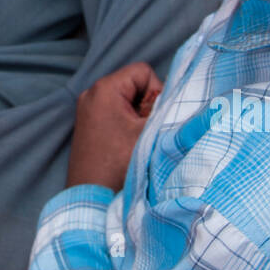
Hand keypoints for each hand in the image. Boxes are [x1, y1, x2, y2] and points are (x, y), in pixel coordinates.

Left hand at [66, 61, 163, 190]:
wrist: (91, 198)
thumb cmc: (119, 165)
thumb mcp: (149, 132)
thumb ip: (166, 109)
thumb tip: (182, 95)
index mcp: (104, 88)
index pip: (143, 71)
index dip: (156, 92)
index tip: (151, 118)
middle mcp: (92, 93)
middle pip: (134, 85)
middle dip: (146, 106)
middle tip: (143, 132)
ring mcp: (87, 109)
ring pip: (127, 100)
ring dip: (137, 118)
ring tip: (134, 141)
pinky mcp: (88, 124)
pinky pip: (116, 112)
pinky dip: (126, 125)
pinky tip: (125, 146)